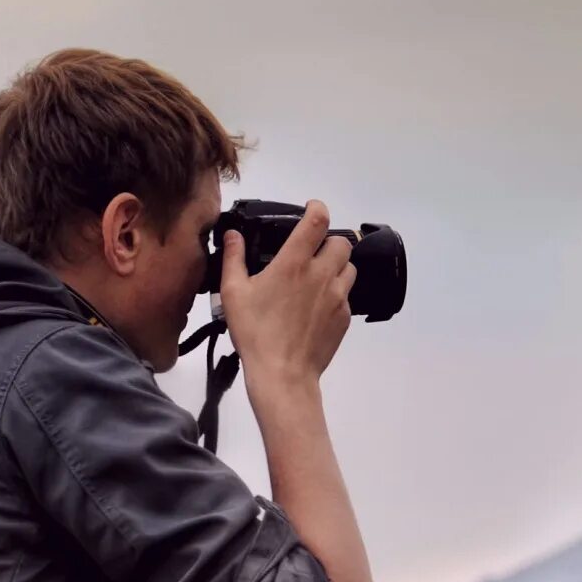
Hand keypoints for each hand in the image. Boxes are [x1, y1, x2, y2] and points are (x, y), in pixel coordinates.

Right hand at [218, 199, 356, 387]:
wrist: (283, 374)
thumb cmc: (255, 333)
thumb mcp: (233, 293)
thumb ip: (234, 258)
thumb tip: (233, 235)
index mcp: (294, 263)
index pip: (318, 220)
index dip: (318, 207)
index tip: (312, 208)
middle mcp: (322, 275)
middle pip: (342, 242)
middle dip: (328, 241)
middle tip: (312, 251)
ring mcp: (338, 296)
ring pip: (349, 267)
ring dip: (336, 266)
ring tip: (316, 277)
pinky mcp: (345, 317)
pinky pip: (347, 295)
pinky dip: (336, 293)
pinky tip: (316, 305)